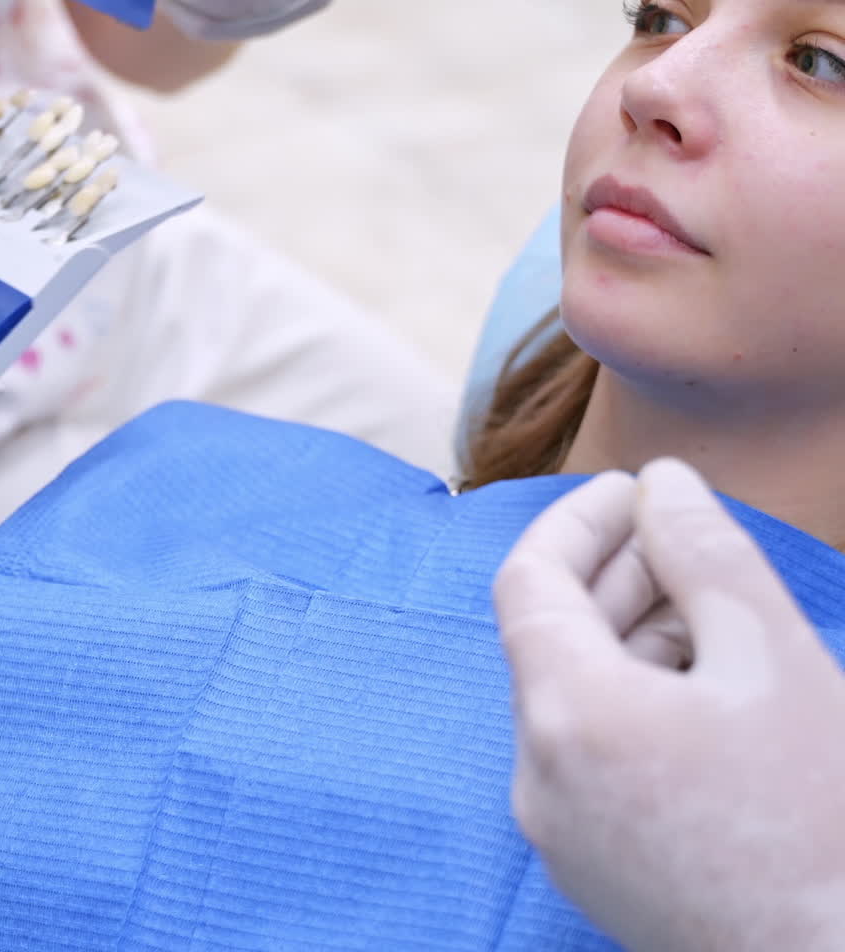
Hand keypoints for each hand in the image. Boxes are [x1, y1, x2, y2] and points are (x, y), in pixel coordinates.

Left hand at [493, 459, 844, 951]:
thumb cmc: (821, 828)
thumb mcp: (774, 660)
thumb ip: (704, 553)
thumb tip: (662, 482)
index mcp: (567, 714)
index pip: (529, 579)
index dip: (579, 520)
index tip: (637, 491)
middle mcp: (538, 773)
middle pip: (552, 636)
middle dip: (617, 574)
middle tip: (689, 541)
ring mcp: (559, 829)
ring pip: (575, 694)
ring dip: (631, 637)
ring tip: (714, 613)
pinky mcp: (590, 864)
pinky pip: (590, 752)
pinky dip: (633, 701)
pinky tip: (706, 689)